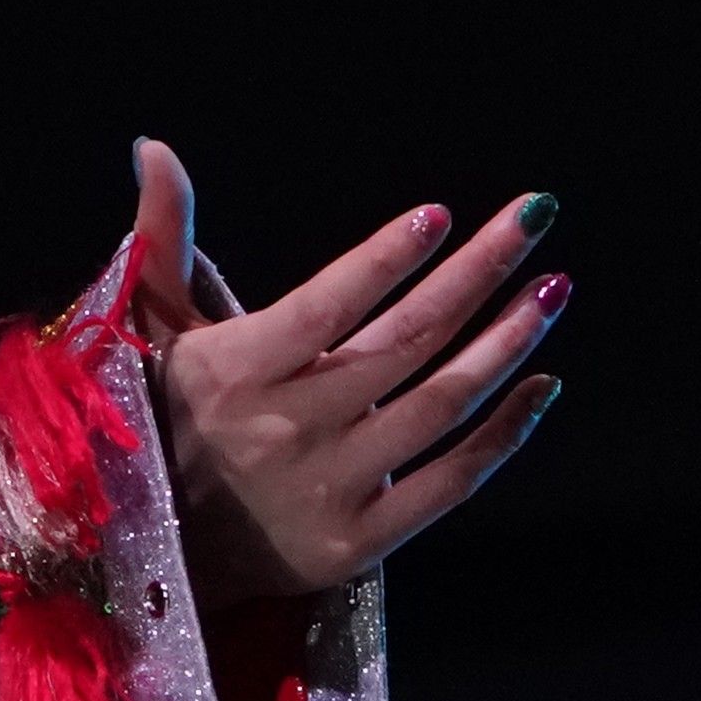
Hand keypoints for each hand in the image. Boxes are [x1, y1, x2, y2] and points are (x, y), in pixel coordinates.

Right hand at [118, 139, 567, 600]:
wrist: (151, 553)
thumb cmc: (159, 424)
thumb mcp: (149, 333)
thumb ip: (162, 239)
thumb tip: (156, 146)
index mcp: (236, 372)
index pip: (322, 309)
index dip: (382, 262)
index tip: (437, 218)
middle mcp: (287, 428)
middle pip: (405, 341)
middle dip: (479, 271)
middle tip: (535, 215)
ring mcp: (328, 489)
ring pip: (439, 405)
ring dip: (506, 343)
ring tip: (551, 290)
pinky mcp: (357, 542)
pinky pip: (449, 483)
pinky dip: (503, 435)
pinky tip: (541, 385)